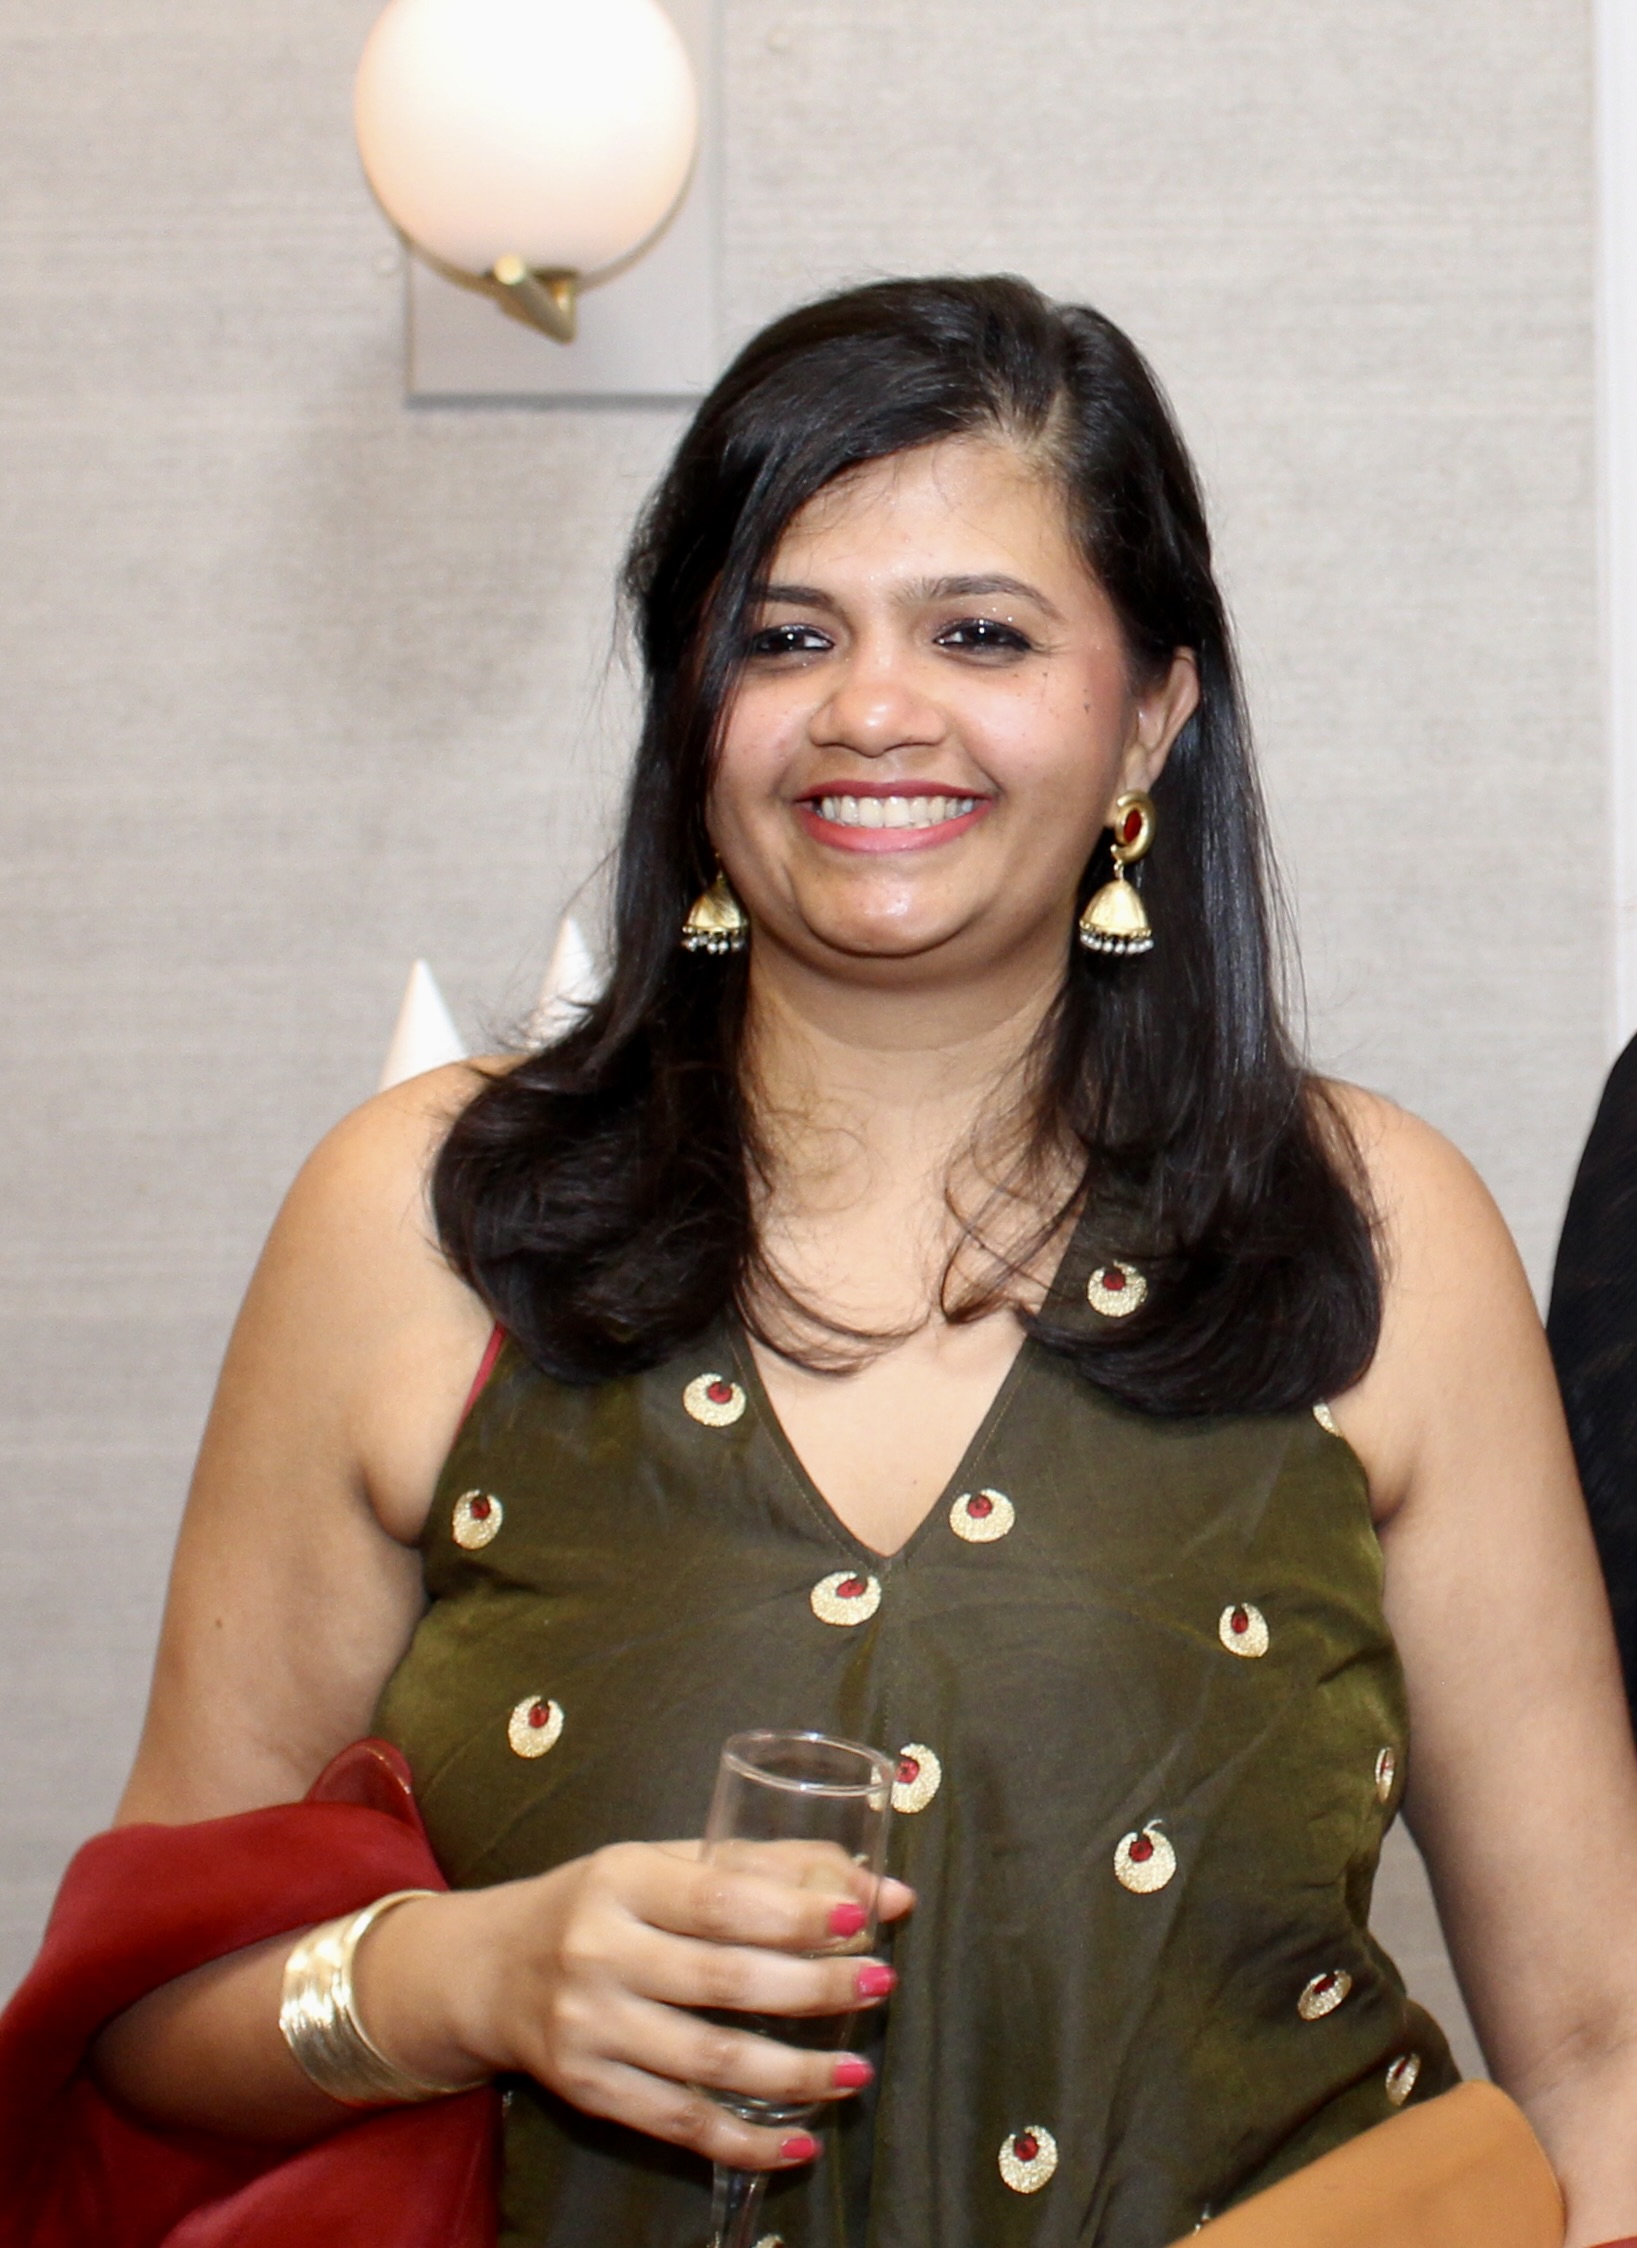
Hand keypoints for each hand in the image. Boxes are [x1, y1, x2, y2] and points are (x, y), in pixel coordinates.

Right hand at [357, 1841, 914, 2170]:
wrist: (487, 1970)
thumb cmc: (600, 1904)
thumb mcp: (664, 1863)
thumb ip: (766, 1869)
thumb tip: (882, 1888)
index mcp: (623, 1879)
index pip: (721, 1900)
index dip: (795, 1912)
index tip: (863, 1918)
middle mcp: (599, 1952)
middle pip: (725, 1980)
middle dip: (814, 1988)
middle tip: (880, 1985)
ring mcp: (589, 2028)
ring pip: (709, 2062)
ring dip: (795, 2073)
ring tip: (857, 2072)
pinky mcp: (587, 2090)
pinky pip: (677, 2124)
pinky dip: (743, 2141)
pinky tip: (798, 2142)